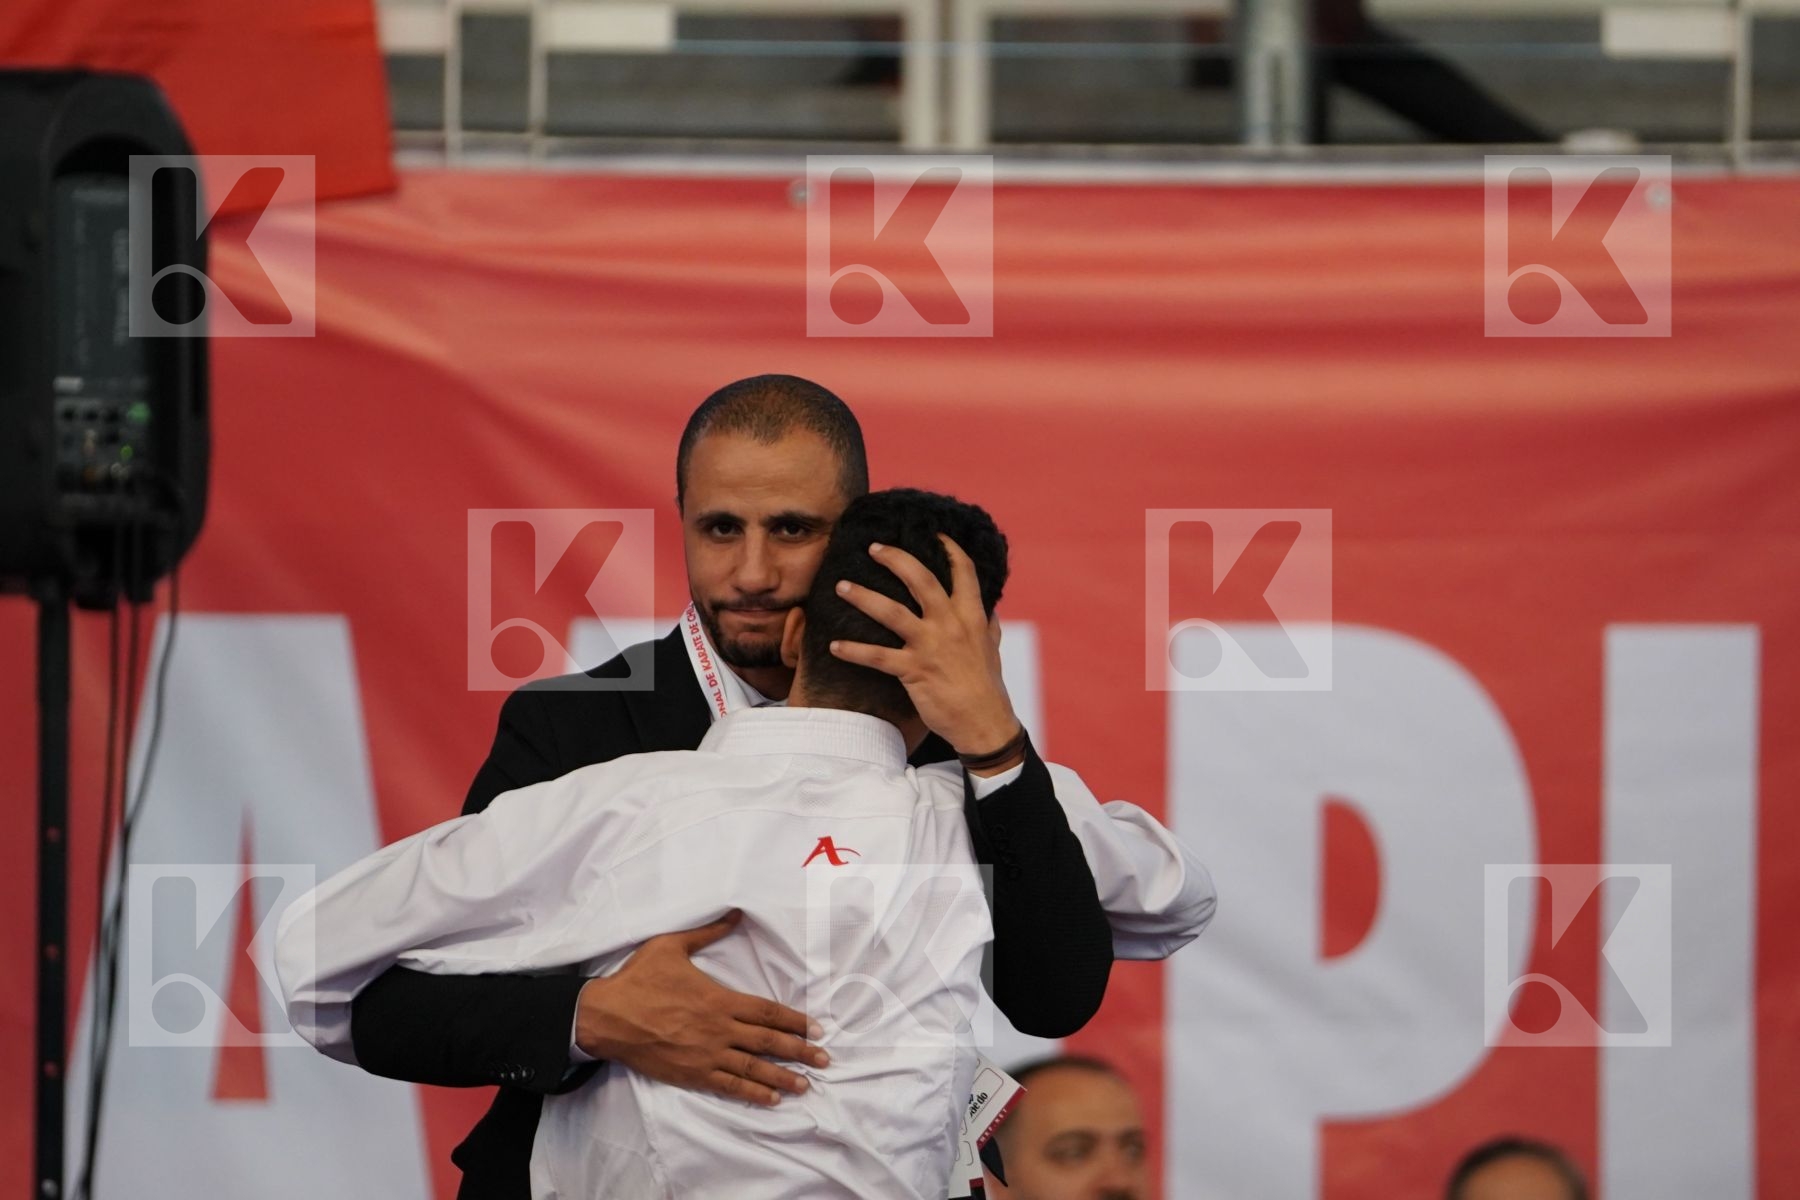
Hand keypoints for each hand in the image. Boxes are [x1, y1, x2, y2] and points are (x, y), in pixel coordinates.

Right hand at [574, 910, 827, 1105]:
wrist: (606, 1016)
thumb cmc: (638, 979)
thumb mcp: (671, 945)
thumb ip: (707, 931)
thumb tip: (735, 913)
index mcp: (719, 999)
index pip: (767, 1012)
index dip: (795, 1021)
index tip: (816, 1028)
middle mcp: (718, 1029)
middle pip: (768, 1042)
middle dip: (800, 1051)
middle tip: (825, 1059)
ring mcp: (706, 1054)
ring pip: (753, 1068)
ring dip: (783, 1077)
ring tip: (807, 1085)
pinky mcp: (691, 1073)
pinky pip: (728, 1085)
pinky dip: (751, 1092)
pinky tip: (770, 1098)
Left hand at [828, 535, 1022, 766]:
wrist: (984, 723)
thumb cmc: (988, 687)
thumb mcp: (992, 649)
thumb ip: (988, 626)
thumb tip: (989, 609)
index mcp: (972, 616)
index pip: (964, 572)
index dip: (949, 548)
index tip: (935, 533)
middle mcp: (951, 625)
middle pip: (920, 579)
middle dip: (895, 559)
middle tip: (873, 547)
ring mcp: (931, 646)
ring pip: (891, 612)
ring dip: (862, 596)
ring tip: (840, 586)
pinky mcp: (914, 670)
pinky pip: (877, 657)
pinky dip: (853, 650)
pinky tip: (834, 646)